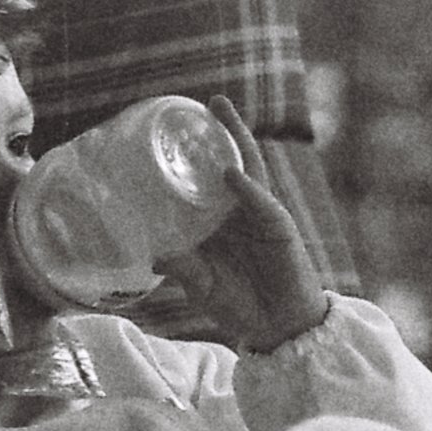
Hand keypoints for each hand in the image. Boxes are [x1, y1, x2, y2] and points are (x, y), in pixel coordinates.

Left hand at [156, 97, 328, 351]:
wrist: (276, 329)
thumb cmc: (239, 305)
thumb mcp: (200, 285)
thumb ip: (180, 267)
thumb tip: (151, 254)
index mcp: (221, 219)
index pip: (208, 177)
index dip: (197, 153)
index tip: (176, 130)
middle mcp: (242, 210)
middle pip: (233, 160)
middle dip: (223, 131)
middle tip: (208, 101)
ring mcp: (262, 215)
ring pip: (251, 169)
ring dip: (238, 139)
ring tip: (222, 112)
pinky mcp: (280, 228)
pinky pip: (263, 204)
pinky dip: (247, 188)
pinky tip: (231, 174)